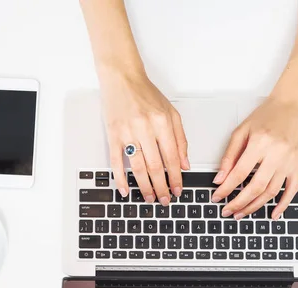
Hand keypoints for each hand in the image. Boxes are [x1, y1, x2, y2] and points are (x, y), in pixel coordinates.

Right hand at [100, 70, 189, 205]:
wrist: (122, 78)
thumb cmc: (146, 94)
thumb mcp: (171, 112)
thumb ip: (180, 139)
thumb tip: (185, 164)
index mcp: (162, 122)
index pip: (172, 157)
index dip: (176, 177)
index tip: (178, 189)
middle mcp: (145, 127)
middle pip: (156, 166)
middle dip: (162, 187)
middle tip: (165, 199)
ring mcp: (127, 132)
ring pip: (138, 167)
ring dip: (144, 186)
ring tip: (150, 198)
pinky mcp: (112, 134)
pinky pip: (116, 161)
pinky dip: (120, 178)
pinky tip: (125, 190)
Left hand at [211, 92, 297, 219]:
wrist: (294, 104)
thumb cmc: (268, 114)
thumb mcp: (243, 130)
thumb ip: (230, 155)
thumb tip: (220, 178)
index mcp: (260, 143)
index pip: (239, 173)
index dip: (226, 188)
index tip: (217, 197)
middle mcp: (277, 153)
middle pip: (255, 187)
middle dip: (239, 203)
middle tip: (228, 211)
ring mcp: (290, 161)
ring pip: (271, 192)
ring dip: (255, 206)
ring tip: (242, 213)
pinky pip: (292, 190)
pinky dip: (283, 204)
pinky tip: (273, 213)